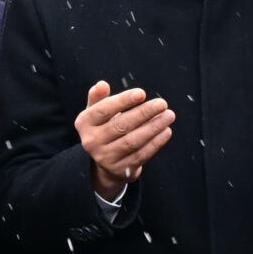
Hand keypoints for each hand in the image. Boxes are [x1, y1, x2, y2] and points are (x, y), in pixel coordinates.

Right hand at [78, 81, 172, 199]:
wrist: (104, 163)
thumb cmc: (103, 129)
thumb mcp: (96, 113)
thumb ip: (98, 98)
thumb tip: (102, 84)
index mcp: (84, 123)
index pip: (103, 110)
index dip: (123, 101)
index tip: (141, 93)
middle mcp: (91, 141)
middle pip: (120, 125)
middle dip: (143, 113)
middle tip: (161, 103)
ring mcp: (105, 157)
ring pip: (132, 141)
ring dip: (153, 127)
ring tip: (168, 115)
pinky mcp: (121, 169)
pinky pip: (141, 154)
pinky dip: (155, 143)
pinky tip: (166, 131)